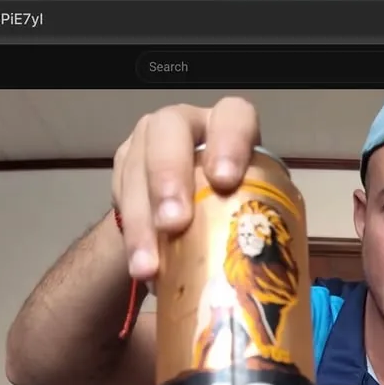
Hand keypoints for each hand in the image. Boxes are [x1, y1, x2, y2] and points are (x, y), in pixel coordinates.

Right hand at [112, 98, 261, 280]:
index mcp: (228, 126)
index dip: (228, 143)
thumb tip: (264, 267)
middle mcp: (186, 125)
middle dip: (168, 178)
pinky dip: (131, 236)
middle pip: (169, 132)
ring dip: (142, 220)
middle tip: (174, 223)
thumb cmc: (233, 204)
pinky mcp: (125, 166)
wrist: (190, 210)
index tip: (224, 180)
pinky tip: (142, 268)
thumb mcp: (250, 202)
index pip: (232, 116)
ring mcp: (149, 142)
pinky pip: (120, 196)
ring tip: (149, 266)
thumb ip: (254, 216)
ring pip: (137, 167)